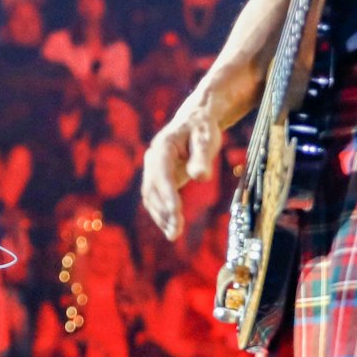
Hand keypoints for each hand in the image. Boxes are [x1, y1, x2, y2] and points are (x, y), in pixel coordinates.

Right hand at [142, 102, 221, 241]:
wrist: (195, 120)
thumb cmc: (202, 129)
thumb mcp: (206, 138)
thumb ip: (202, 157)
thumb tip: (200, 177)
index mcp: (162, 146)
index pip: (162, 172)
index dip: (168, 193)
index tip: (177, 211)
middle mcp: (152, 159)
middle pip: (153, 188)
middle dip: (164, 210)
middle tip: (177, 230)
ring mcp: (152, 170)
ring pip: (151, 197)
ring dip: (161, 216)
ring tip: (174, 235)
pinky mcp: (158, 179)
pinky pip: (155, 200)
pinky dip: (161, 215)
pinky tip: (171, 229)